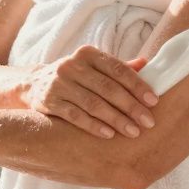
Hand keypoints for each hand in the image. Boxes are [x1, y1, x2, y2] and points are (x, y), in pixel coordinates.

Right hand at [24, 45, 158, 138]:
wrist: (34, 84)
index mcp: (88, 53)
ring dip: (116, 119)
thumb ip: (119, 67)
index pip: (117, 69)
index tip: (154, 102)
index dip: (137, 85)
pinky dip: (93, 126)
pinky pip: (75, 115)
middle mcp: (72, 65)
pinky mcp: (48, 101)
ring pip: (93, 103)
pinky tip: (109, 135)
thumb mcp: (94, 67)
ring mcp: (59, 83)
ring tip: (133, 132)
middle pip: (107, 88)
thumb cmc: (75, 77)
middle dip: (131, 106)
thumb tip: (148, 63)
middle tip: (148, 122)